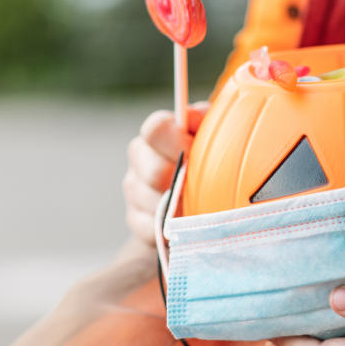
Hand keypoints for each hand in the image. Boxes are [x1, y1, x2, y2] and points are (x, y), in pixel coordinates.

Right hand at [123, 102, 207, 243]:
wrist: (200, 198)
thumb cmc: (208, 158)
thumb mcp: (210, 134)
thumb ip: (204, 120)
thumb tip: (193, 116)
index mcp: (156, 135)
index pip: (156, 129)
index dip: (177, 140)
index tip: (196, 150)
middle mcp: (140, 160)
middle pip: (155, 171)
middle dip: (182, 180)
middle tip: (204, 185)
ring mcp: (134, 191)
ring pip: (155, 203)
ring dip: (181, 207)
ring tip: (200, 206)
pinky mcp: (135, 220)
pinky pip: (152, 228)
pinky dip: (173, 229)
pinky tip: (187, 224)